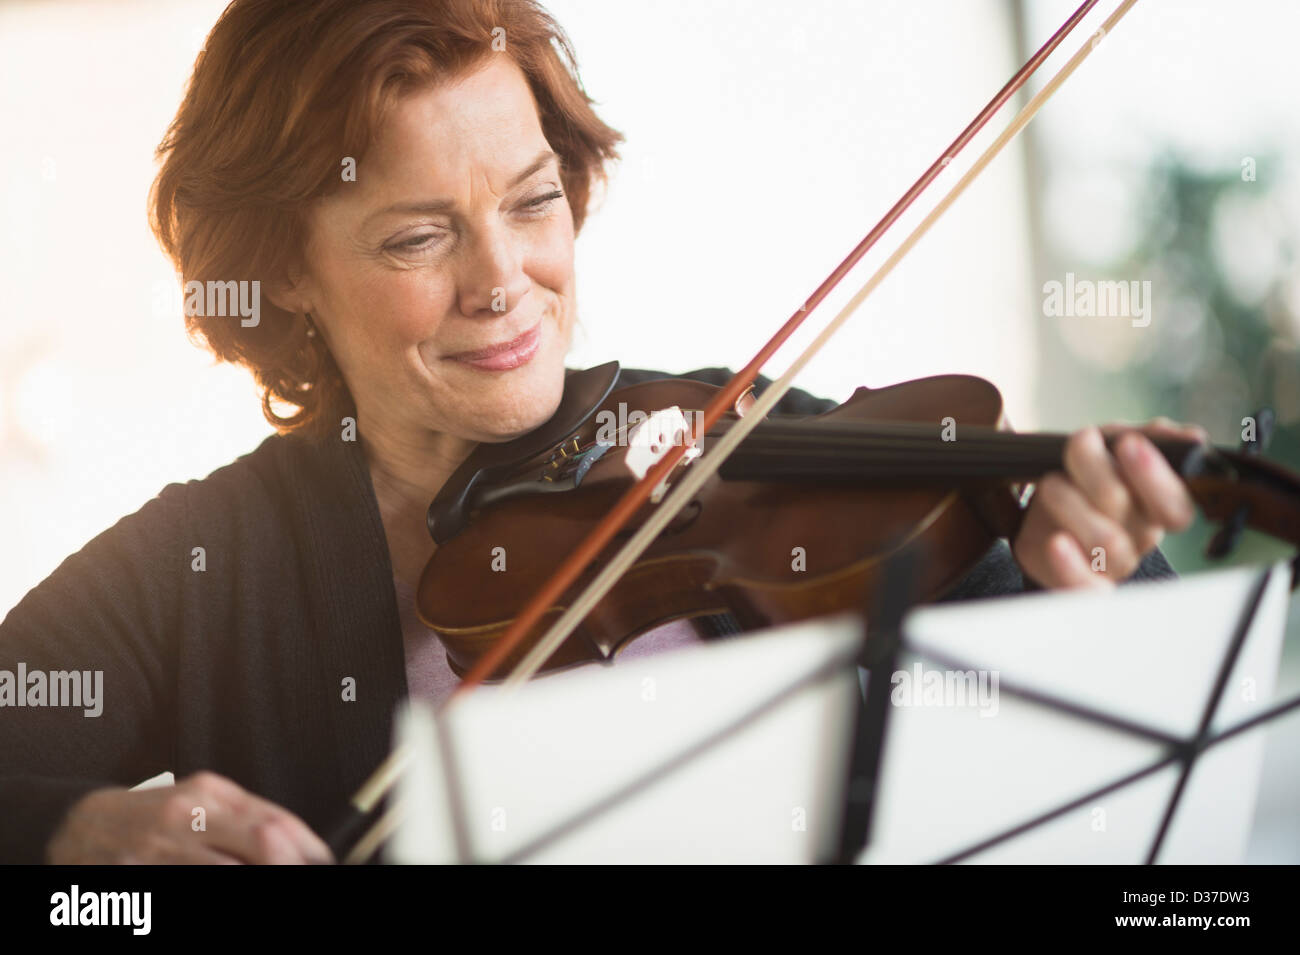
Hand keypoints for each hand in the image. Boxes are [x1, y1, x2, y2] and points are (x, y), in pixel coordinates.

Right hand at [45, 771, 333, 863]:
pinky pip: (187, 888)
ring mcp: (159, 850)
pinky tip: (229, 891)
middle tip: (306, 877)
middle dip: (290, 866)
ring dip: (262, 881)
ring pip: (228, 874)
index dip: (308, 849)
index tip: (324, 863)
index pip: (276, 822)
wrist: (79, 826)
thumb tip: (299, 841)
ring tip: (276, 888)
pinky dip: (219, 891)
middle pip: (262, 844)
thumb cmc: (152, 815)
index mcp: (208, 794)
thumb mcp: (200, 801)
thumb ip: (247, 817)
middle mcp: (186, 817)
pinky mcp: (135, 877)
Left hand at [1012, 418, 1207, 588]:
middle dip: (1105, 475)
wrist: (1041, 528)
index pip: (1177, 506)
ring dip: (1071, 502)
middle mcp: (1141, 538)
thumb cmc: (1082, 485)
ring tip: (1050, 482)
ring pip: (1107, 542)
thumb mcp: (1109, 452)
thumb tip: (1189, 437)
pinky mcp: (1083, 583)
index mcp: (1155, 508)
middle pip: (1139, 519)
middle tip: (1082, 442)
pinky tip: (1057, 542)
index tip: (1128, 442)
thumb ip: (1145, 440)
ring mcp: (1114, 564)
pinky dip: (1071, 565)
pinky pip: (1086, 587)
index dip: (1157, 477)